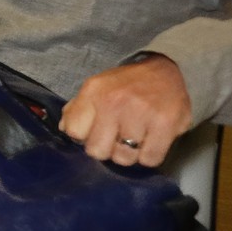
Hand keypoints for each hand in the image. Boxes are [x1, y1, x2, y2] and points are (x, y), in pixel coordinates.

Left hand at [61, 55, 192, 168]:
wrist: (165, 71)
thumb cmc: (126, 85)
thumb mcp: (96, 88)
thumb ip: (77, 109)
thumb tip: (65, 129)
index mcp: (94, 91)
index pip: (73, 131)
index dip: (83, 136)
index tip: (94, 132)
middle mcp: (115, 102)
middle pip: (97, 151)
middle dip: (105, 149)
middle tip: (115, 139)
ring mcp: (141, 113)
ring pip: (123, 158)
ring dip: (128, 153)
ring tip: (134, 139)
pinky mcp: (166, 124)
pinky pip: (150, 159)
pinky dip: (149, 156)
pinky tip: (149, 142)